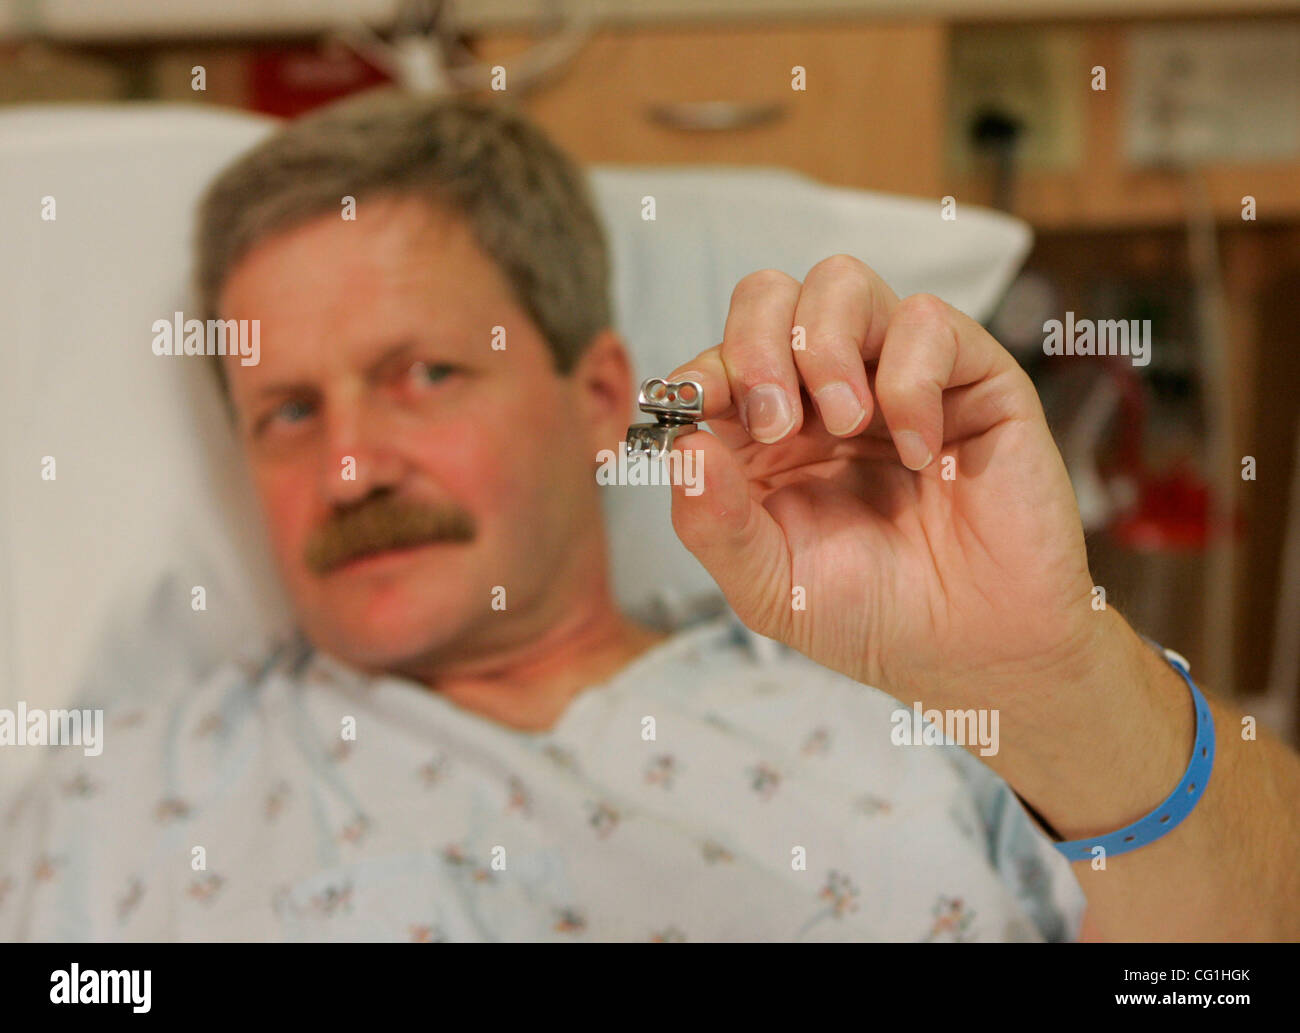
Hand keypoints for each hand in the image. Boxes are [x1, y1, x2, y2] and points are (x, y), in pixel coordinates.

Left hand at [666, 256, 1101, 710]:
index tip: (695, 404)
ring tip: (848, 424)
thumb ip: (714, 524)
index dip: (703, 371)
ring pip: (841, 283)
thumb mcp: (770, 587)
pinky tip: (919, 454)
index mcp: (768, 436)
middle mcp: (825, 393)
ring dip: (825, 347)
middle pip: (768, 295)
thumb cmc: (873, 616)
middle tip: (775, 422)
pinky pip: (927, 322)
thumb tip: (682, 445)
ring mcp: (896, 376)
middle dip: (756, 344)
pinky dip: (911, 381)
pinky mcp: (971, 377)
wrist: (977, 652)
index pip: (720, 360)